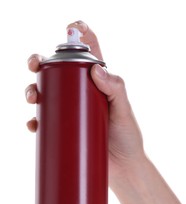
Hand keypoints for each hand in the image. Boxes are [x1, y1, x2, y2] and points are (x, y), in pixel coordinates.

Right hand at [25, 21, 144, 186]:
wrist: (123, 168)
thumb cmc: (128, 139)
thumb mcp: (124, 112)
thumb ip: (116, 89)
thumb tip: (96, 69)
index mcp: (99, 85)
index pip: (88, 55)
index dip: (79, 37)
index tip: (71, 28)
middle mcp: (83, 95)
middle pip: (58, 73)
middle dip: (42, 64)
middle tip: (35, 64)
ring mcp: (72, 113)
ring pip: (47, 95)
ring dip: (33, 90)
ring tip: (32, 97)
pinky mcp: (66, 130)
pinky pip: (46, 121)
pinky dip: (36, 120)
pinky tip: (34, 123)